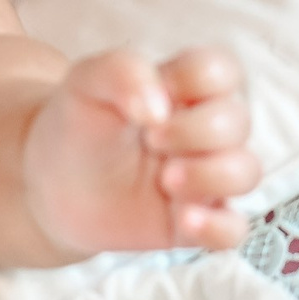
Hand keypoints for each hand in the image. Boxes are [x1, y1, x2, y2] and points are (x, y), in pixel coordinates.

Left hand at [23, 48, 256, 255]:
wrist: (51, 181)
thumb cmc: (80, 122)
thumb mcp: (87, 81)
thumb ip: (122, 71)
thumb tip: (159, 107)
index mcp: (186, 87)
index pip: (222, 70)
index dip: (193, 79)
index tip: (154, 93)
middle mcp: (205, 129)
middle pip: (237, 120)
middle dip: (196, 130)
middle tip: (150, 139)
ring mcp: (204, 177)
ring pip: (247, 172)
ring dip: (211, 175)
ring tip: (166, 180)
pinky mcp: (194, 221)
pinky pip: (233, 229)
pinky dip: (217, 227)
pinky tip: (184, 220)